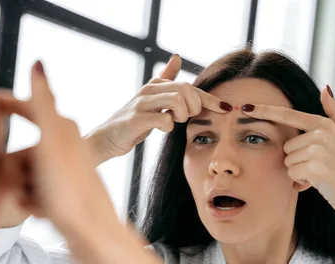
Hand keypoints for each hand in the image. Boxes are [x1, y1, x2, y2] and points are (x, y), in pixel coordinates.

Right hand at [0, 61, 121, 248]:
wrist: (95, 236)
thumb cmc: (72, 191)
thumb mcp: (51, 143)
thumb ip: (42, 105)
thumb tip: (38, 64)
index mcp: (64, 130)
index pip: (27, 108)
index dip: (4, 105)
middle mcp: (68, 148)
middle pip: (20, 149)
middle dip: (12, 168)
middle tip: (22, 185)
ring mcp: (65, 172)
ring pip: (24, 173)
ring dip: (22, 188)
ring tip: (35, 202)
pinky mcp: (65, 193)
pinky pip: (33, 193)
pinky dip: (32, 202)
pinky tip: (42, 213)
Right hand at [90, 54, 227, 161]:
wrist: (108, 137)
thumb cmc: (135, 121)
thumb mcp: (152, 98)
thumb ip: (165, 79)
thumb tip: (176, 56)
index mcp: (157, 84)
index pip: (190, 87)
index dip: (210, 98)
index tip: (226, 108)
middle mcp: (150, 89)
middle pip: (186, 89)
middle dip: (195, 105)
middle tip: (188, 117)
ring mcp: (142, 103)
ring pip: (177, 101)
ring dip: (182, 115)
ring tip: (175, 122)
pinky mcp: (137, 119)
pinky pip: (164, 120)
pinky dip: (168, 127)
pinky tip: (162, 129)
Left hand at [242, 87, 334, 213]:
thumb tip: (325, 89)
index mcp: (324, 125)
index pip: (288, 115)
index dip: (265, 111)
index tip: (246, 107)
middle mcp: (321, 134)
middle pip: (287, 146)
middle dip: (298, 159)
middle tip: (318, 166)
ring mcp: (318, 151)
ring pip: (289, 161)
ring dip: (300, 171)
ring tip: (319, 175)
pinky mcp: (314, 168)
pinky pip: (292, 173)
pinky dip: (301, 181)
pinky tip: (316, 183)